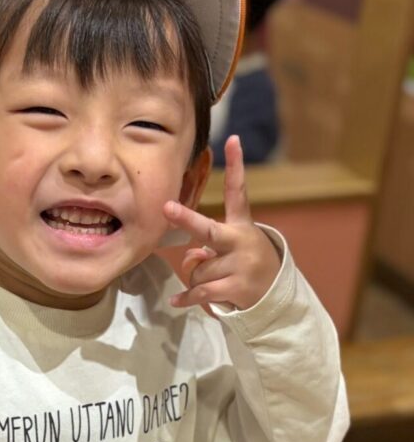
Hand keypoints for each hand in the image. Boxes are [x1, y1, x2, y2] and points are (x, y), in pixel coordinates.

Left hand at [164, 135, 280, 311]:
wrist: (274, 297)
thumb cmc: (245, 267)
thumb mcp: (231, 252)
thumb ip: (208, 249)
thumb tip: (191, 258)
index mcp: (241, 226)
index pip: (237, 192)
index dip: (235, 166)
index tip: (232, 139)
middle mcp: (241, 241)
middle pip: (208, 230)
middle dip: (186, 219)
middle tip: (166, 207)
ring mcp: (240, 264)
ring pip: (196, 270)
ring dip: (197, 279)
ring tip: (216, 281)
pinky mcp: (236, 287)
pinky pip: (199, 292)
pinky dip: (186, 299)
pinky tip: (176, 302)